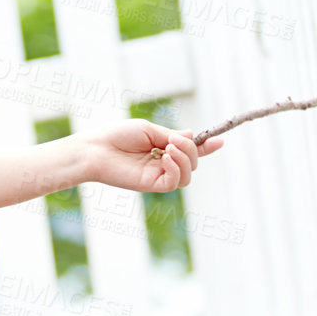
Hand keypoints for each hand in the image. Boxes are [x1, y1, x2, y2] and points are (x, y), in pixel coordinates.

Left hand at [80, 119, 223, 193]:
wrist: (96, 149)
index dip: (206, 147)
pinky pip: (174, 182)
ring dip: (185, 160)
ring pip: (187, 175)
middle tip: (175, 140)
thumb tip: (193, 134)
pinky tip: (165, 158)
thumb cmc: (118, 136)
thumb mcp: (150, 130)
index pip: (189, 151)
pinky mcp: (151, 185)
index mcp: (163, 148)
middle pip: (192, 163)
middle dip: (191, 150)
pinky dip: (176, 169)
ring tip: (169, 148)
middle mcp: (163, 164)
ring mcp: (158, 176)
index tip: (220, 140)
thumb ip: (172, 136)